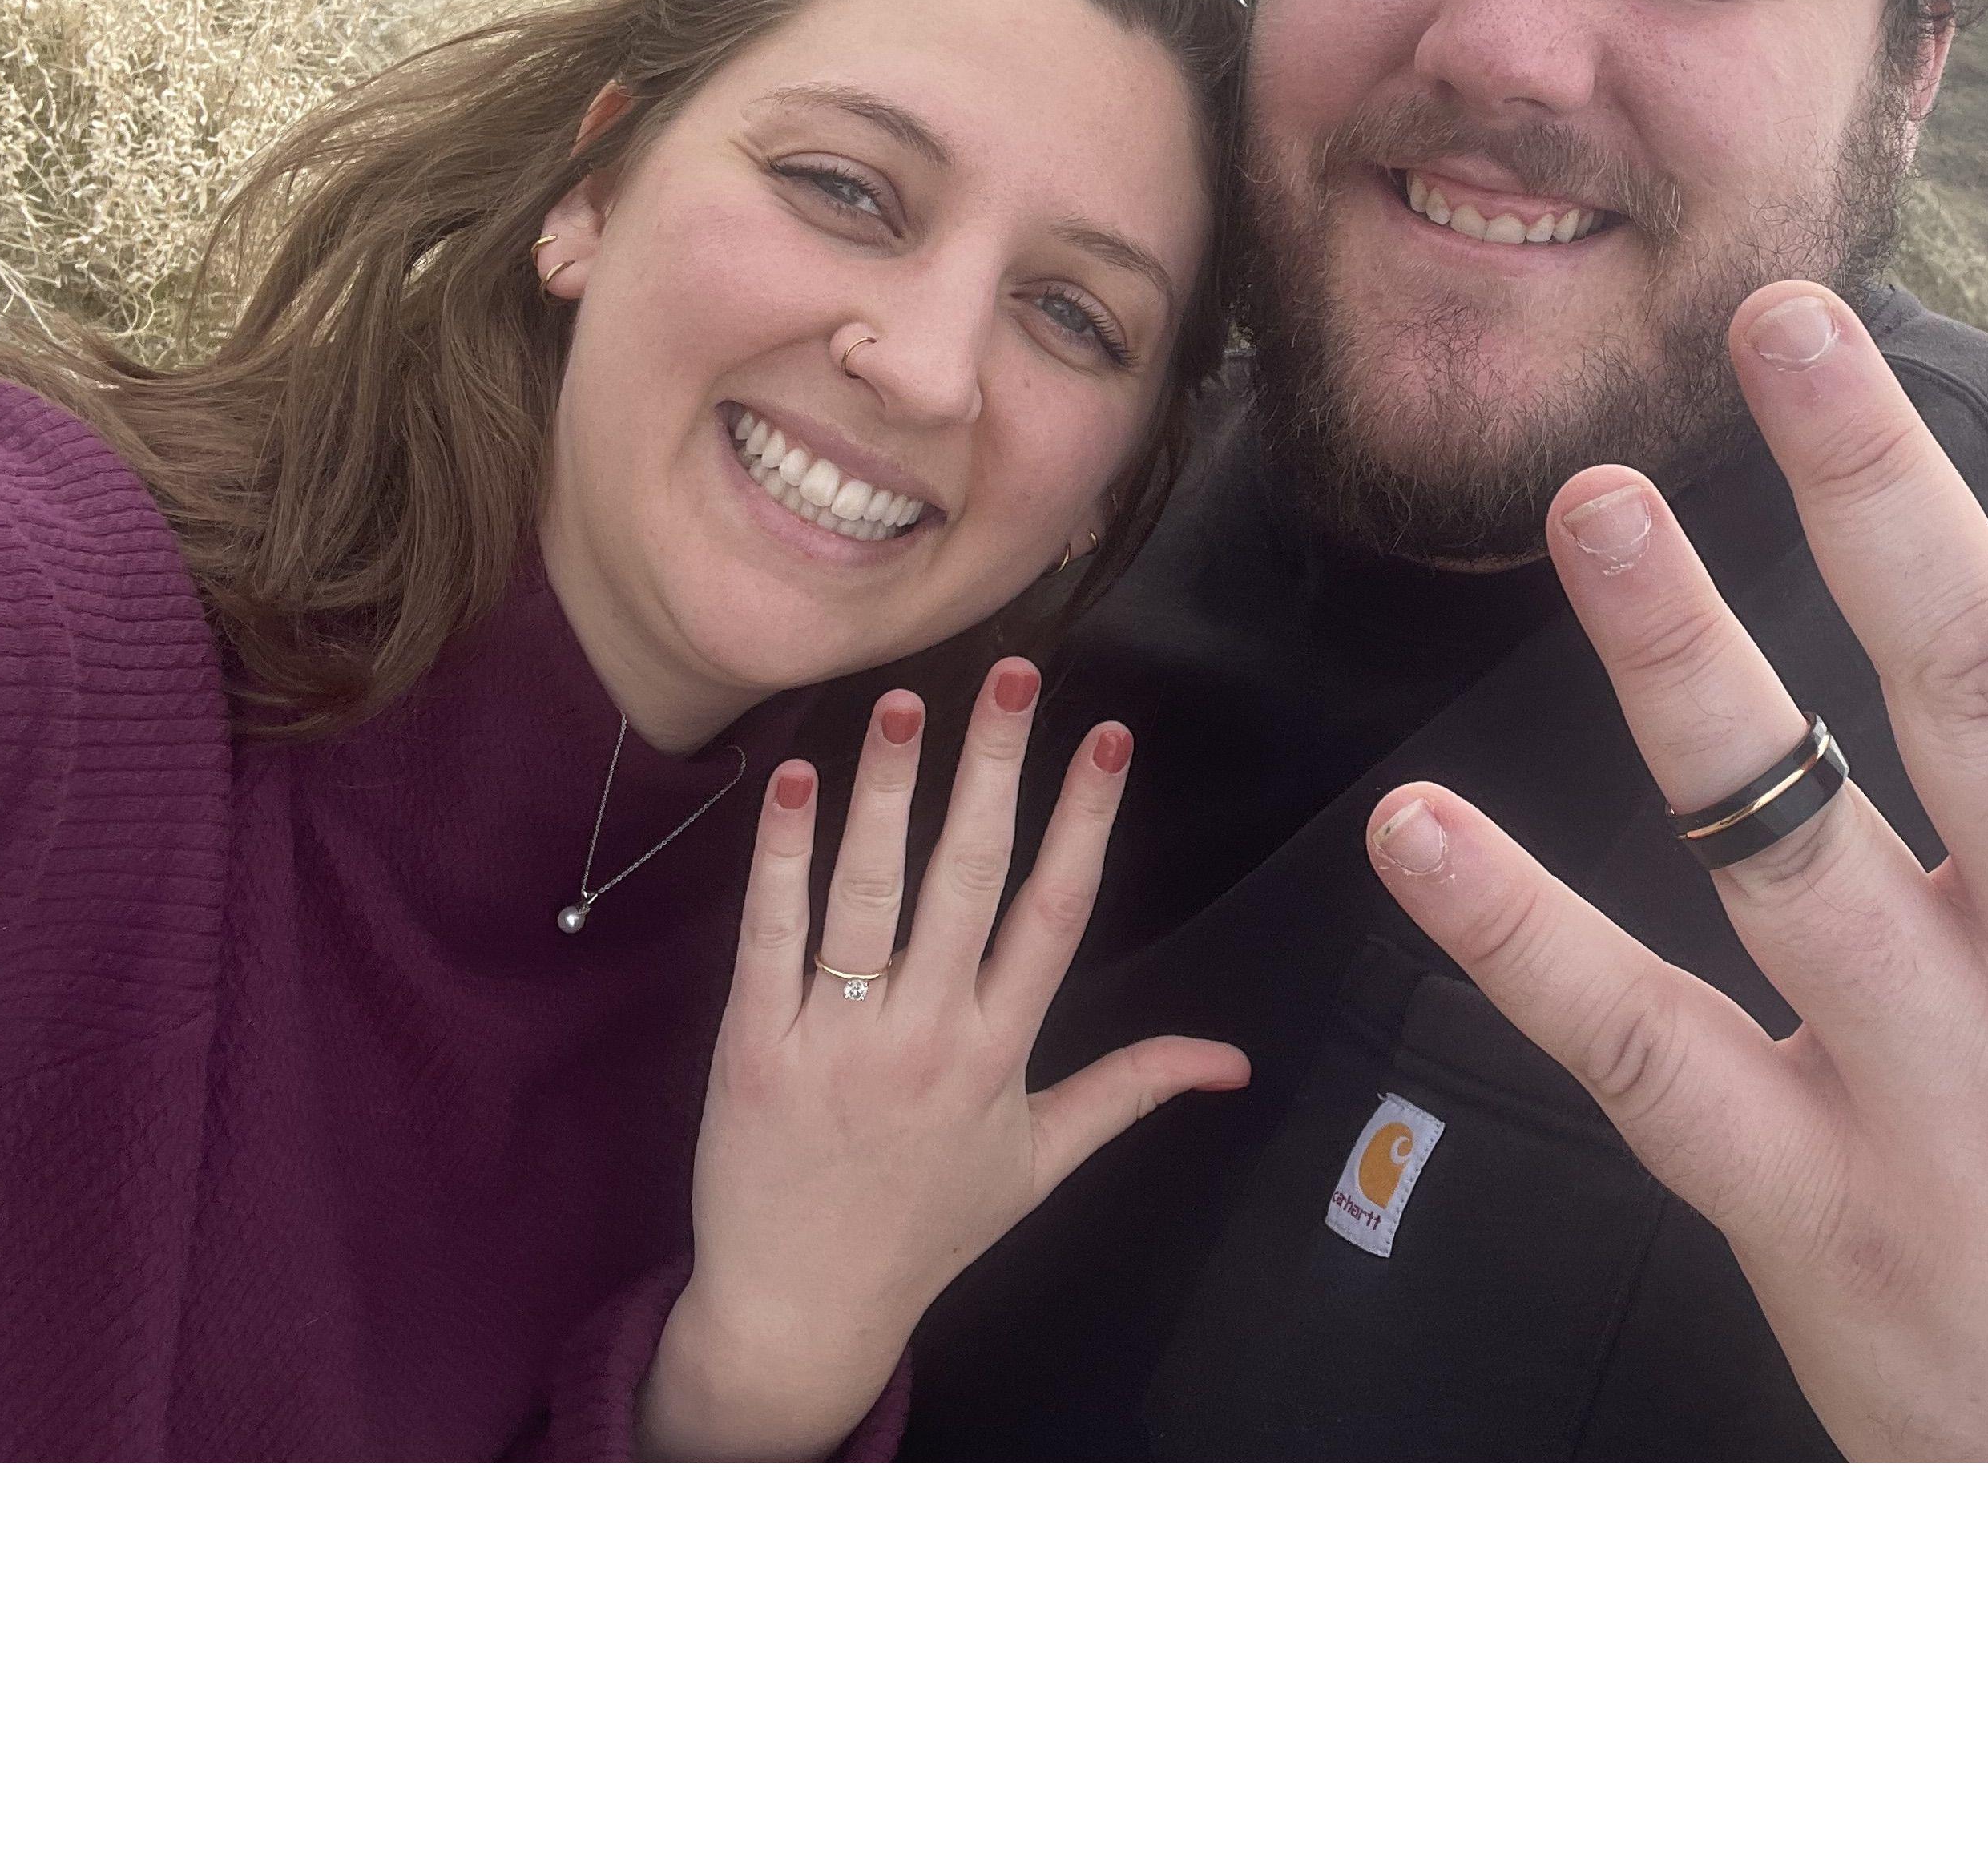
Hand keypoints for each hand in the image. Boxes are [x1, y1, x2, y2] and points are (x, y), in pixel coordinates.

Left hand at [638, 661, 1246, 1458]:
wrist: (802, 1313)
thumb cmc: (925, 1230)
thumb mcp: (1041, 1162)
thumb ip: (1133, 1090)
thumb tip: (1233, 1062)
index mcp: (1001, 1053)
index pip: (1057, 912)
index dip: (1087, 818)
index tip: (1109, 734)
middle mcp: (929, 1037)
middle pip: (970, 880)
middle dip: (995, 769)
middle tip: (1012, 674)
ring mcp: (839, 1041)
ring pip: (870, 894)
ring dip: (889, 791)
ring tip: (904, 700)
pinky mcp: (755, 1049)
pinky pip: (770, 936)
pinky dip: (780, 856)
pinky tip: (793, 779)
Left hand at [1362, 275, 1987, 1458]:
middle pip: (1985, 719)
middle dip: (1883, 508)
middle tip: (1785, 326)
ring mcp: (1943, 1113)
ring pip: (1794, 862)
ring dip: (1683, 677)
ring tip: (1594, 503)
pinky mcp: (1810, 1213)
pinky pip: (1641, 1063)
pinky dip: (1517, 946)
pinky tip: (1411, 826)